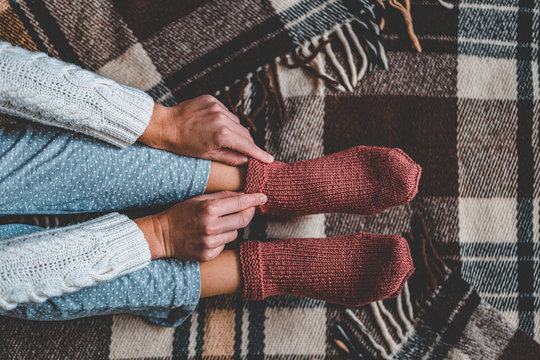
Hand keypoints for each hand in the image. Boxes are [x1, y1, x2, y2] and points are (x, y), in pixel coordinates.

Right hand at [135, 191, 266, 260]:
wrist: (163, 235)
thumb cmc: (181, 213)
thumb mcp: (200, 199)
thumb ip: (223, 197)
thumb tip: (244, 195)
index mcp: (209, 209)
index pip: (240, 203)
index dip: (254, 199)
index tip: (263, 197)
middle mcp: (211, 226)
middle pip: (243, 219)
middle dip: (249, 212)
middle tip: (250, 207)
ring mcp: (210, 242)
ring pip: (235, 233)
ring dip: (233, 226)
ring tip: (219, 223)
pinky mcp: (209, 254)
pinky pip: (226, 244)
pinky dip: (223, 238)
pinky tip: (210, 235)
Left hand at [138, 95, 272, 164]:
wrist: (164, 125)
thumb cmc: (182, 144)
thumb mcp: (207, 155)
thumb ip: (230, 158)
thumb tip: (246, 161)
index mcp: (222, 135)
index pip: (247, 146)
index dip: (259, 154)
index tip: (269, 160)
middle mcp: (223, 119)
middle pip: (245, 133)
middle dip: (248, 144)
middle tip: (249, 153)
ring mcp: (217, 107)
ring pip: (236, 122)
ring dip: (236, 132)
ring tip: (226, 140)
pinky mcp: (211, 100)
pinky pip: (226, 112)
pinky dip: (226, 121)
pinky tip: (216, 127)